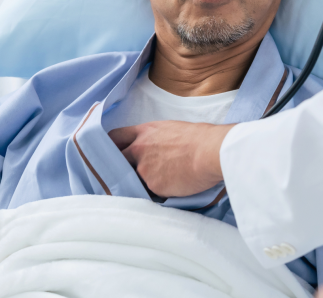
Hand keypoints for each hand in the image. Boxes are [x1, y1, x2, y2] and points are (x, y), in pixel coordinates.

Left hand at [109, 120, 234, 197]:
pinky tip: (169, 189)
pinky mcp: (152, 186)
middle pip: (116, 160)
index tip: (112, 153)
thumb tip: (156, 151)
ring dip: (139, 182)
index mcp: (145, 131)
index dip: (111, 146)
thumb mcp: (173, 130)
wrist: (210, 151)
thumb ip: (156, 140)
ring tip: (159, 182)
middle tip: (124, 173)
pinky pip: (148, 192)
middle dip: (118, 167)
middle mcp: (139, 149)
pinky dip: (155, 192)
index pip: (115, 137)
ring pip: (132, 179)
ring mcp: (143, 168)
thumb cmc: (200, 138)